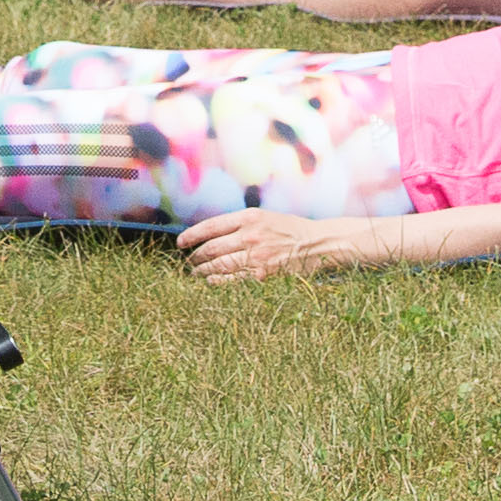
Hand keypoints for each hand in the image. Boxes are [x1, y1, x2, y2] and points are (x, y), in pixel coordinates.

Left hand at [175, 209, 415, 283]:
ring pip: (219, 266)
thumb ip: (241, 224)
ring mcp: (256, 257)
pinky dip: (218, 282)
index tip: (180, 243)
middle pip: (212, 248)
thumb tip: (212, 234)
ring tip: (195, 274)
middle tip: (188, 262)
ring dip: (202, 271)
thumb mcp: (267, 217)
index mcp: (250, 217)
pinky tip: (211, 282)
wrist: (320, 244)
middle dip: (195, 256)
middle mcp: (250, 235)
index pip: (211, 226)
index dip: (192, 236)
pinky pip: (233, 281)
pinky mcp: (263, 276)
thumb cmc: (292, 230)